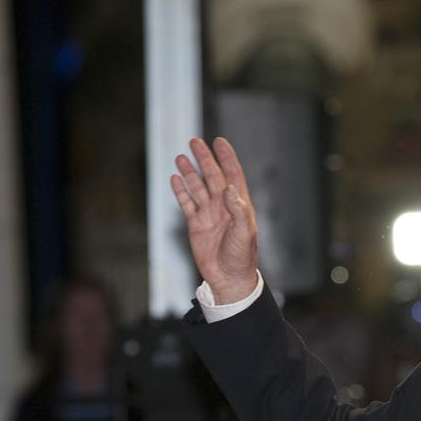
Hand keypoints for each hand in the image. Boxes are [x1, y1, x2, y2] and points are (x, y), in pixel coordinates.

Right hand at [171, 136, 259, 302]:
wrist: (228, 278)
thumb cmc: (241, 256)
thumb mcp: (244, 232)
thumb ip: (238, 210)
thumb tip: (229, 188)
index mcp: (239, 205)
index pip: (233, 175)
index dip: (227, 158)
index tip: (219, 142)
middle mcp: (223, 206)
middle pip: (213, 176)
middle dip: (204, 159)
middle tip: (195, 142)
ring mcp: (209, 214)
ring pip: (198, 188)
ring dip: (190, 173)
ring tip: (181, 157)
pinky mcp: (196, 225)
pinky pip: (187, 203)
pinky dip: (181, 191)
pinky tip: (175, 178)